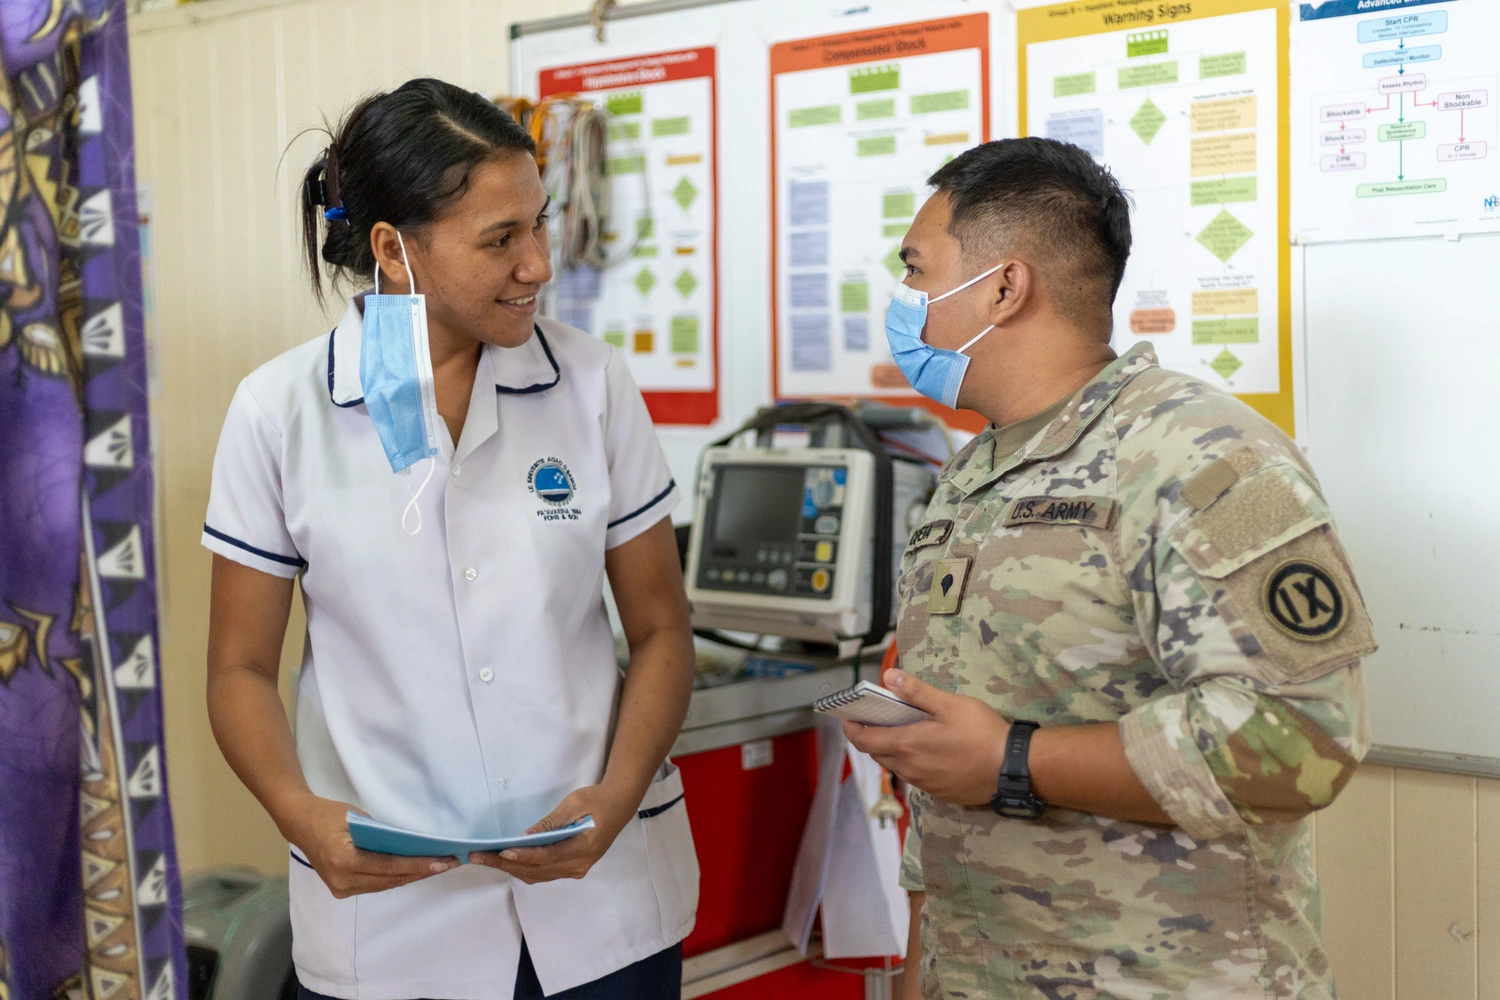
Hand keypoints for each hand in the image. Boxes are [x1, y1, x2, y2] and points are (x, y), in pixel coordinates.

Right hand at [286, 795, 457, 897]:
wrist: (299, 823)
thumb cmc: (329, 814)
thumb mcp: (358, 818)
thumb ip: (383, 835)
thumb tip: (413, 843)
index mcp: (344, 860)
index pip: (390, 867)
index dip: (419, 866)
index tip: (444, 862)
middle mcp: (343, 880)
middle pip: (391, 879)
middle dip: (422, 872)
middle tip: (450, 863)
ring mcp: (341, 888)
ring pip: (385, 885)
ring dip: (412, 876)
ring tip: (439, 866)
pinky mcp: (342, 890)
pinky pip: (375, 885)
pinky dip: (396, 878)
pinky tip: (416, 870)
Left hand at [469, 782, 638, 883]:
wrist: (619, 805)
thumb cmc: (596, 800)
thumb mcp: (573, 804)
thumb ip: (550, 823)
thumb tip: (524, 838)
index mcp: (584, 848)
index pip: (548, 856)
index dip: (524, 856)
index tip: (501, 852)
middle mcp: (579, 865)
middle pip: (537, 869)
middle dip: (506, 864)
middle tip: (478, 856)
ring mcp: (576, 870)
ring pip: (538, 875)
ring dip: (511, 868)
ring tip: (485, 859)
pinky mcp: (572, 869)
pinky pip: (544, 873)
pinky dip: (524, 868)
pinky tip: (506, 860)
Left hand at [842, 669, 1010, 806]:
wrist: (1011, 769)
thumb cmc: (980, 732)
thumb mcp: (950, 704)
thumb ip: (917, 692)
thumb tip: (888, 676)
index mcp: (907, 745)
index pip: (864, 741)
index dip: (851, 729)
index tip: (848, 718)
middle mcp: (909, 769)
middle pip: (877, 754)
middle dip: (870, 738)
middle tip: (875, 720)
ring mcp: (924, 784)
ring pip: (896, 767)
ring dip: (891, 751)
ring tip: (899, 733)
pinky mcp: (939, 793)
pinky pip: (914, 777)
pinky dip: (910, 763)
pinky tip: (925, 752)